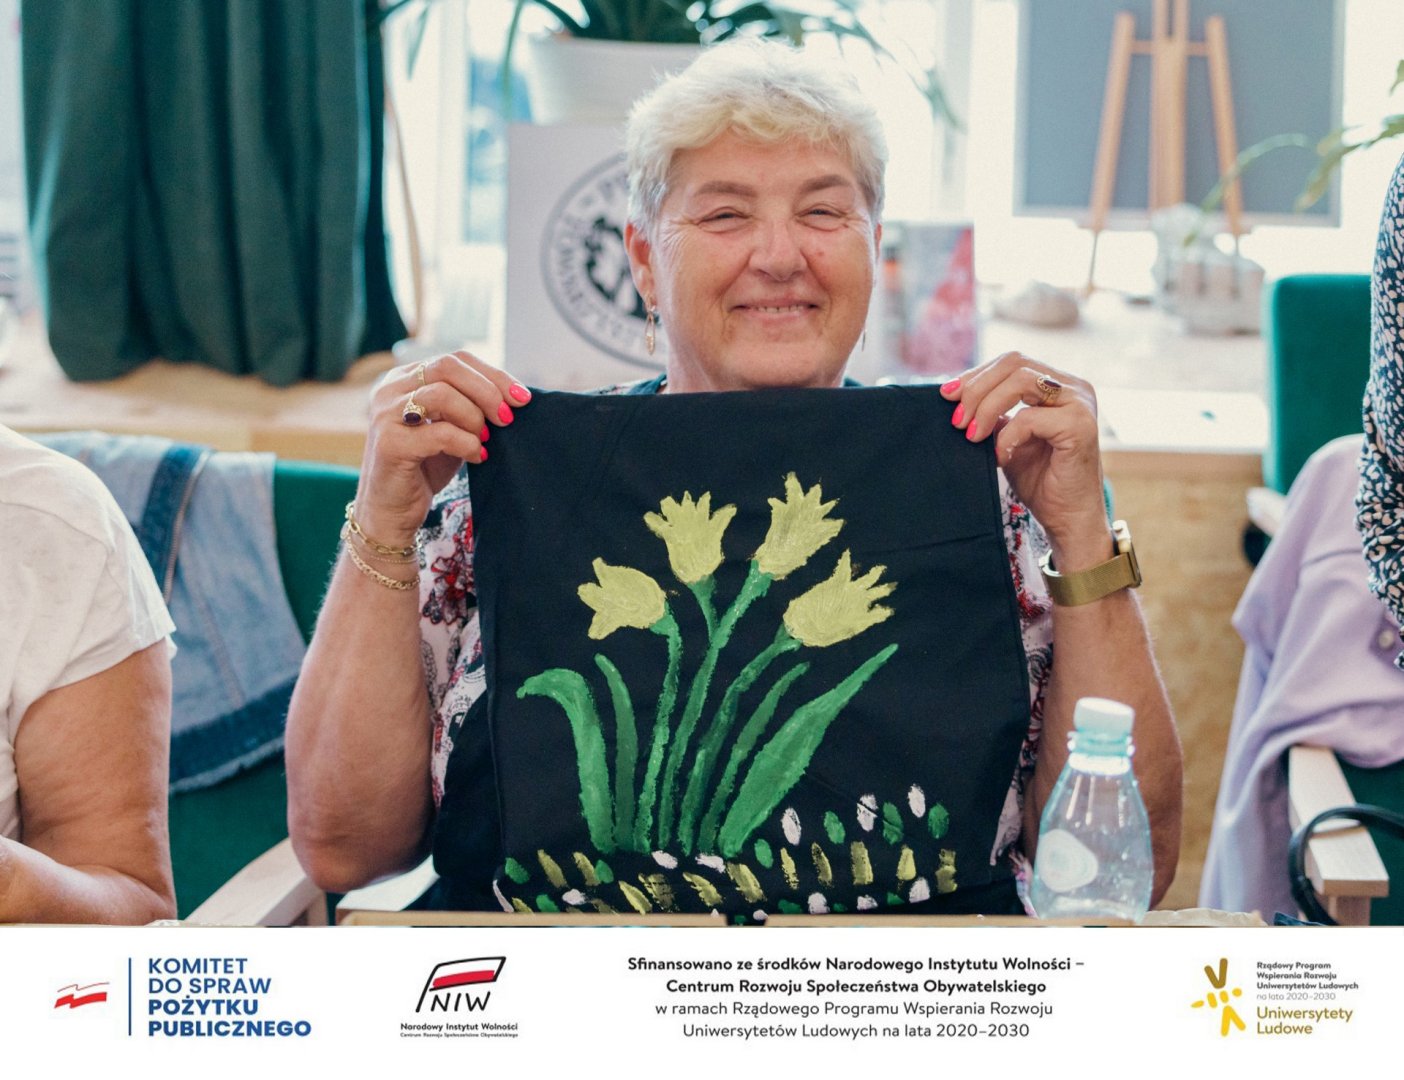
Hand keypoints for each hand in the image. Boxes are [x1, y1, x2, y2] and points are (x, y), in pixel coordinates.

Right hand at [357, 351, 531, 544]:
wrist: (392, 511)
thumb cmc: (424, 468)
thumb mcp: (451, 428)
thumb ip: (470, 406)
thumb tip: (514, 396)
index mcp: (404, 378)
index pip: (455, 359)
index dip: (493, 374)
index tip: (521, 397)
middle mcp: (390, 389)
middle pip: (447, 367)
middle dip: (487, 391)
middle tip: (507, 418)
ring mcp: (385, 414)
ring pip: (442, 395)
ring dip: (474, 418)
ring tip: (484, 439)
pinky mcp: (389, 443)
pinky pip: (440, 432)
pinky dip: (466, 443)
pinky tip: (475, 456)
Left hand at [941, 352, 1110, 568]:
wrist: (1066, 519)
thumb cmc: (1039, 480)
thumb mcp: (1007, 438)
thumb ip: (992, 414)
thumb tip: (954, 395)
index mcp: (1058, 384)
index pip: (1011, 362)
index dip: (976, 375)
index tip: (946, 396)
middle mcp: (1074, 387)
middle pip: (1014, 363)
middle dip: (976, 389)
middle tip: (956, 420)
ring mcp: (1080, 403)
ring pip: (1021, 381)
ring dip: (987, 407)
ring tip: (971, 435)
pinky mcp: (1080, 425)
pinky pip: (1029, 417)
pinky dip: (1007, 436)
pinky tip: (999, 456)